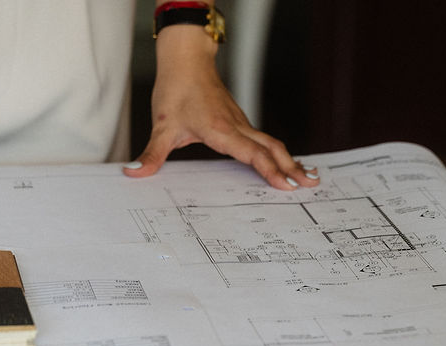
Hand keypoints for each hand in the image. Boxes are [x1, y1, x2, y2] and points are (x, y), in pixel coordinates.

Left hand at [124, 26, 318, 189]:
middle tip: (311, 184)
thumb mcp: (162, 126)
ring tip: (308, 176)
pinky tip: (283, 160)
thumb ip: (151, 154)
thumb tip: (134, 173)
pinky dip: (277, 152)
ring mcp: (240, 123)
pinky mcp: (239, 121)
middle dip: (291, 167)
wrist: (187, 61)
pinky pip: (263, 138)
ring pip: (271, 142)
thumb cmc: (177, 90)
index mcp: (221, 130)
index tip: (287, 185)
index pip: (251, 154)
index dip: (270, 170)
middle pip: (271, 148)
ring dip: (289, 160)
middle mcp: (236, 126)